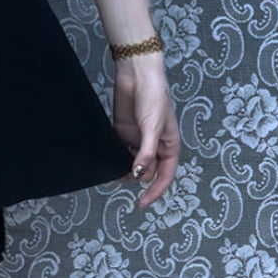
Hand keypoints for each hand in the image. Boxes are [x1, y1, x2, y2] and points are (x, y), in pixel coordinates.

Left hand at [112, 54, 179, 207]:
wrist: (137, 74)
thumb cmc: (154, 97)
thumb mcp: (153, 127)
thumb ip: (146, 152)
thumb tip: (140, 174)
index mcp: (169, 146)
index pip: (164, 175)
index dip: (155, 191)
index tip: (142, 203)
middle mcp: (154, 145)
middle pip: (147, 171)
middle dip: (137, 178)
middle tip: (122, 177)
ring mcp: (137, 138)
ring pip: (132, 162)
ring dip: (124, 169)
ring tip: (113, 172)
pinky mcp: (123, 130)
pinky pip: (120, 149)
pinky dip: (115, 157)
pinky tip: (108, 160)